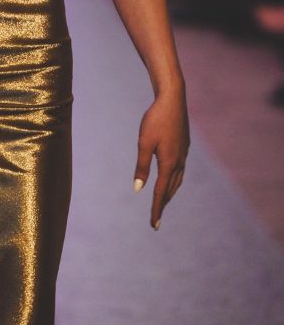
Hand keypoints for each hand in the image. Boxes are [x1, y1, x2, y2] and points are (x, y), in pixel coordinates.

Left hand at [132, 86, 189, 229]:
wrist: (173, 99)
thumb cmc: (155, 119)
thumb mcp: (144, 142)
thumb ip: (142, 166)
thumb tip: (138, 189)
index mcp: (168, 163)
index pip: (160, 192)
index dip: (156, 209)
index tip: (154, 225)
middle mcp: (179, 161)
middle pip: (170, 189)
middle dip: (162, 204)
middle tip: (156, 218)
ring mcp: (184, 154)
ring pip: (177, 180)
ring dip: (169, 193)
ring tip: (162, 201)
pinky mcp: (184, 146)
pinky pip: (180, 170)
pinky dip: (174, 179)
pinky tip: (171, 177)